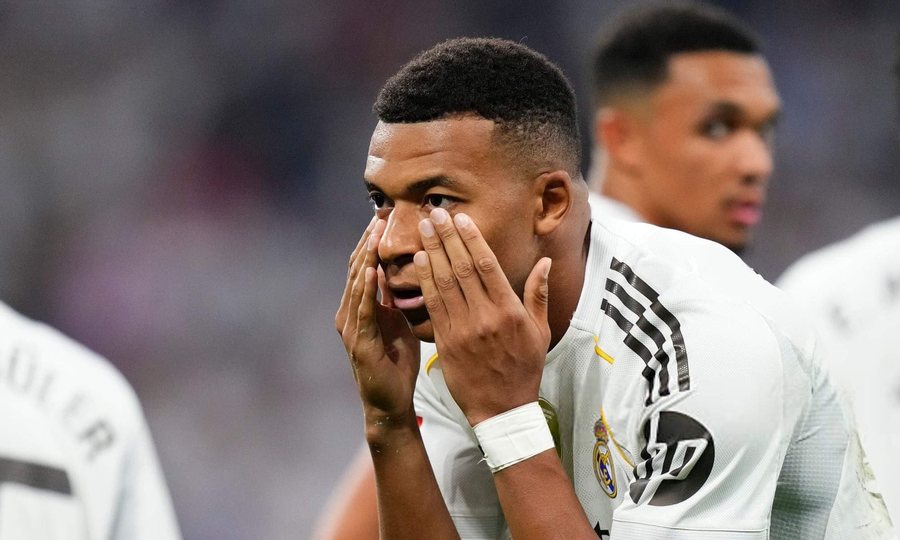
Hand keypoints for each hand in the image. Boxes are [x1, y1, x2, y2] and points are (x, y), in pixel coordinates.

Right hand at [336, 217, 420, 428]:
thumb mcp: (397, 321)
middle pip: (357, 269)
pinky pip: (363, 310)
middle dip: (367, 241)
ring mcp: (351, 328)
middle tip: (379, 214)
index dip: (372, 241)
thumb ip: (393, 297)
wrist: (390, 402)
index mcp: (359, 307)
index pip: (364, 265)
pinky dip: (366, 289)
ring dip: (365, 258)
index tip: (384, 216)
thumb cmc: (396, 362)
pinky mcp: (359, 342)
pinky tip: (372, 270)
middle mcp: (349, 314)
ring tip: (374, 233)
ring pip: (357, 285)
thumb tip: (398, 267)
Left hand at [414, 208, 550, 425]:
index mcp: (509, 311)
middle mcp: (485, 316)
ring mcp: (463, 329)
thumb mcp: (540, 332)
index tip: (460, 218)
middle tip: (434, 213)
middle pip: (462, 268)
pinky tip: (419, 262)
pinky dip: (425, 281)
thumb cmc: (524, 368)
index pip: (487, 265)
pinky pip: (433, 305)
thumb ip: (538, 294)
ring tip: (423, 229)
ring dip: (432, 253)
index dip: (471, 239)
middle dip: (447, 237)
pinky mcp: (446, 342)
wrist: (503, 409)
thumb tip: (545, 262)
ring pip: (444, 283)